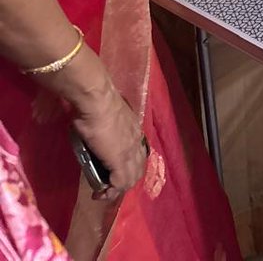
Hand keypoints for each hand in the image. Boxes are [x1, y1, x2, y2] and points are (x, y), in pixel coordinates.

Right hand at [67, 64, 146, 200]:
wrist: (97, 100)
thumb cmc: (96, 103)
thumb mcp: (105, 116)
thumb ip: (104, 126)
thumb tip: (93, 128)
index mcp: (133, 129)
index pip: (137, 153)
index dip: (127, 167)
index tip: (112, 173)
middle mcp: (136, 141)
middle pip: (138, 168)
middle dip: (124, 181)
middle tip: (108, 186)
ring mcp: (130, 151)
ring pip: (131, 177)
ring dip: (117, 188)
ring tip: (103, 192)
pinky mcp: (120, 160)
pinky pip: (120, 183)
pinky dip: (110, 192)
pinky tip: (99, 194)